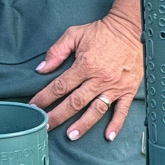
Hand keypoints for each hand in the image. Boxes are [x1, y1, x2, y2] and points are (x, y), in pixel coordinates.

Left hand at [29, 13, 142, 141]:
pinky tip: (108, 136)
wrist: (129, 29)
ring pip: (96, 110)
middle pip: (75, 102)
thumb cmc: (102, 32)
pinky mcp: (127, 89)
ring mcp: (114, 86)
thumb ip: (56, 51)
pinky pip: (122, 110)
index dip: (45, 98)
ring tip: (71, 135)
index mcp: (85, 65)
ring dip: (83, 124)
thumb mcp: (75, 34)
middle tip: (46, 127)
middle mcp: (99, 79)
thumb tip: (41, 69)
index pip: (60, 86)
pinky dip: (116, 124)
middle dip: (58, 116)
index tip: (35, 106)